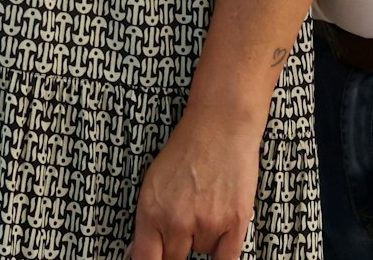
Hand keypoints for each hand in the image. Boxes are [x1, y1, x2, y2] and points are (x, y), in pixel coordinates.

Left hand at [127, 109, 260, 259]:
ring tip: (209, 206)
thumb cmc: (185, 149)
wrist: (220, 125)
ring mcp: (207, 223)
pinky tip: (220, 244)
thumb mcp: (152, 182)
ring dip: (204, 238)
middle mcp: (176, 221)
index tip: (158, 258)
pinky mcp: (235, 222)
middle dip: (178, 247)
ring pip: (203, 252)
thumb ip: (147, 220)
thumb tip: (137, 254)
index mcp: (150, 211)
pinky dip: (223, 257)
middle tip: (186, 223)